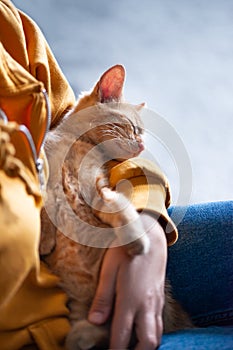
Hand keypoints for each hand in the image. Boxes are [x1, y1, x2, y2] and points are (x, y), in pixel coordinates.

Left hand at [88, 213, 166, 348]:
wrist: (150, 234)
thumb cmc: (126, 249)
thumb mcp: (109, 269)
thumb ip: (103, 297)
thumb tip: (95, 322)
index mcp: (131, 299)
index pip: (122, 337)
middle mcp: (147, 305)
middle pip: (147, 343)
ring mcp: (157, 301)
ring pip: (157, 335)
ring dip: (145, 346)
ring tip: (131, 346)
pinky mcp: (161, 297)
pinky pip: (160, 323)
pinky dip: (151, 333)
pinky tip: (140, 329)